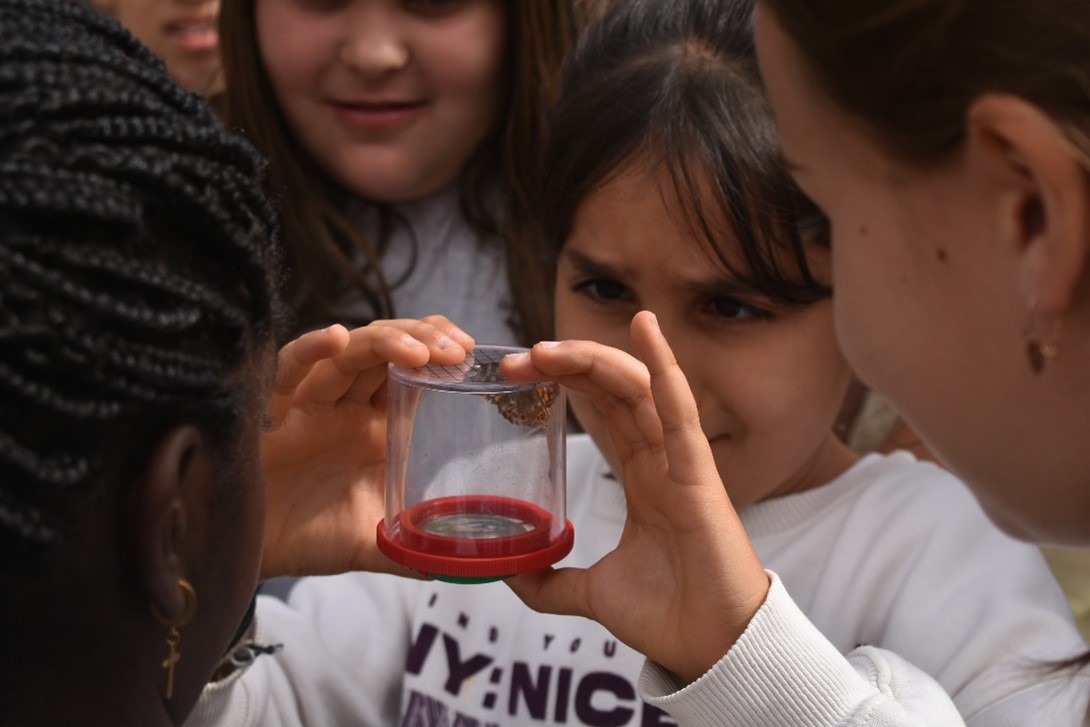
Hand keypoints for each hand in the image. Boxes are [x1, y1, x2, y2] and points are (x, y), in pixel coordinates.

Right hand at [259, 317, 473, 579]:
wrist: (250, 554)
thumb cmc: (307, 538)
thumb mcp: (370, 543)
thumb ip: (409, 548)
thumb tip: (454, 565)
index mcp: (377, 425)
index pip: (415, 369)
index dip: (441, 349)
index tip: (470, 351)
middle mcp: (348, 405)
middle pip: (389, 349)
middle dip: (425, 337)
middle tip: (457, 348)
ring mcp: (312, 401)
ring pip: (349, 352)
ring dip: (385, 341)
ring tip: (417, 352)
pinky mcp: (273, 408)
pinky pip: (289, 368)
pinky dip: (310, 349)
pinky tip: (336, 338)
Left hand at [501, 311, 768, 683]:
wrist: (710, 651)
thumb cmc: (668, 616)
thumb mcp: (589, 593)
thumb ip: (548, 579)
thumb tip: (505, 571)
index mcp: (642, 478)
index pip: (602, 410)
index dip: (565, 381)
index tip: (519, 373)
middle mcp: (661, 461)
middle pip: (614, 390)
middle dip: (568, 364)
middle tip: (521, 357)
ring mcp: (681, 464)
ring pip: (640, 390)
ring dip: (596, 360)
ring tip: (550, 346)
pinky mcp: (700, 477)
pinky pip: (680, 413)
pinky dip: (664, 368)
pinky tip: (646, 328)